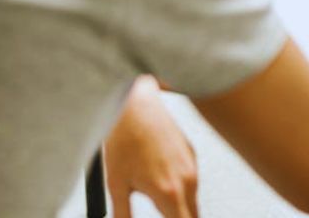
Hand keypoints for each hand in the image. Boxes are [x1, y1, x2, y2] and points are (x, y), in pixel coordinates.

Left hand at [104, 77, 199, 217]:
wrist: (134, 103)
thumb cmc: (124, 138)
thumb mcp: (116, 184)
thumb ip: (123, 214)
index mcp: (169, 193)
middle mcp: (187, 180)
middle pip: (193, 217)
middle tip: (160, 212)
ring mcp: (192, 165)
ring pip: (192, 199)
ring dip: (179, 204)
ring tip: (154, 190)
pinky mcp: (191, 153)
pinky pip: (190, 179)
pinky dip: (180, 185)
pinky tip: (159, 172)